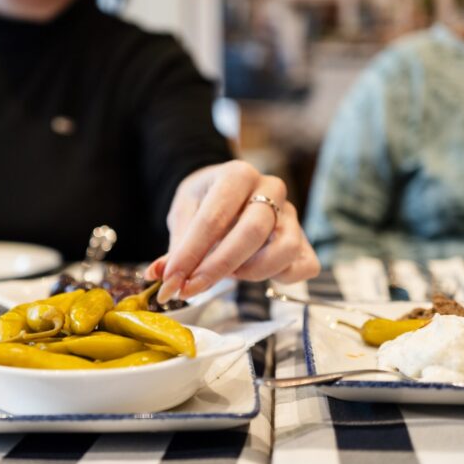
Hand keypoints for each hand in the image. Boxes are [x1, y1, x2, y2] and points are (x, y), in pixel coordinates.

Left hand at [147, 160, 318, 301]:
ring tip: (229, 273)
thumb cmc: (205, 202)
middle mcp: (271, 188)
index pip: (214, 218)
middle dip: (218, 267)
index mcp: (237, 175)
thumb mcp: (183, 213)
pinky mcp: (304, 238)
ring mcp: (292, 213)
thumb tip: (158, 275)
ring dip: (252, 271)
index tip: (171, 281)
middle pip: (252, 232)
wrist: (228, 191)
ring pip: (284, 249)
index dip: (190, 254)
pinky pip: (304, 265)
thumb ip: (176, 245)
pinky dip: (282, 277)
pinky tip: (256, 274)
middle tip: (191, 289)